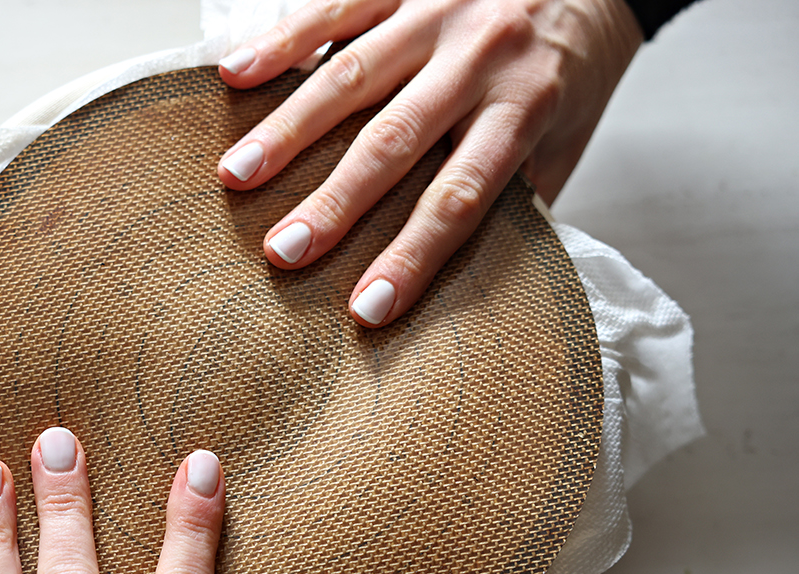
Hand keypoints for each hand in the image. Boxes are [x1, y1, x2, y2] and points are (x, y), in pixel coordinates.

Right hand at [215, 0, 642, 326]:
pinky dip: (282, 42)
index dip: (412, 256)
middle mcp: (480, 56)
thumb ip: (518, 196)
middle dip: (333, 200)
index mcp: (526, 105)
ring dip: (288, 129)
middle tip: (281, 251)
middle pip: (395, 140)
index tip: (366, 307)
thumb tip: (466, 275)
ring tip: (236, 176)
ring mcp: (437, 11)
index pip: (461, 196)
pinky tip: (235, 76)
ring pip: (352, 76)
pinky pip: (336, 7)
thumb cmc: (574, 65)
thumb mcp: (569, 137)